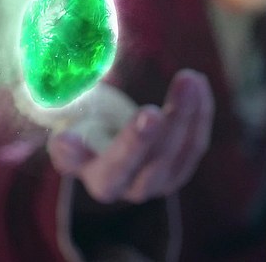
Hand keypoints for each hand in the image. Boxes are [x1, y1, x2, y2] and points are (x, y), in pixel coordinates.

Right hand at [48, 69, 213, 203]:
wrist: (112, 139)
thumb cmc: (87, 128)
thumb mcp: (69, 128)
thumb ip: (67, 133)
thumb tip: (66, 140)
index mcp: (97, 178)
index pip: (102, 170)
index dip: (91, 154)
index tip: (73, 139)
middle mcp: (128, 186)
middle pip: (144, 167)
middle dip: (146, 139)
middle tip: (149, 113)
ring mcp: (158, 181)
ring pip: (176, 153)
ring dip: (184, 115)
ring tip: (188, 79)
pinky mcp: (180, 168)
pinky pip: (195, 143)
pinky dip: (200, 112)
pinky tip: (198, 83)